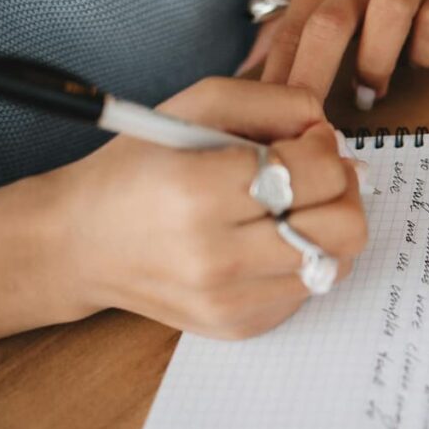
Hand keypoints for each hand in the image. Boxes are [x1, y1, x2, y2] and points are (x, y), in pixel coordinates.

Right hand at [51, 78, 365, 338]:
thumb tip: (331, 132)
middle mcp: (217, 257)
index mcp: (199, 193)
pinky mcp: (240, 326)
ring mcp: (231, 300)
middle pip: (345, 228)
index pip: (317, 173)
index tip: (306, 141)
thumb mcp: (195, 107)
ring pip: (337, 263)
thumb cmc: (141, 167)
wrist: (83, 243)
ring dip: (328, 227)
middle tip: (317, 176)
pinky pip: (309, 290)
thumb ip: (273, 102)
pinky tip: (268, 240)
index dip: (325, 149)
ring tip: (296, 207)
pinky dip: (302, 259)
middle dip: (343, 191)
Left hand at [240, 0, 428, 108]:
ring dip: (375, 63)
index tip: (273, 121)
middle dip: (316, 75)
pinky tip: (421, 63)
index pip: (292, 30)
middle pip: (330, 23)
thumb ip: (297, 30)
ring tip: (370, 94)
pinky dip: (426, 51)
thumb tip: (251, 66)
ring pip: (388, 13)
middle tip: (311, 123)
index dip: (280, 77)